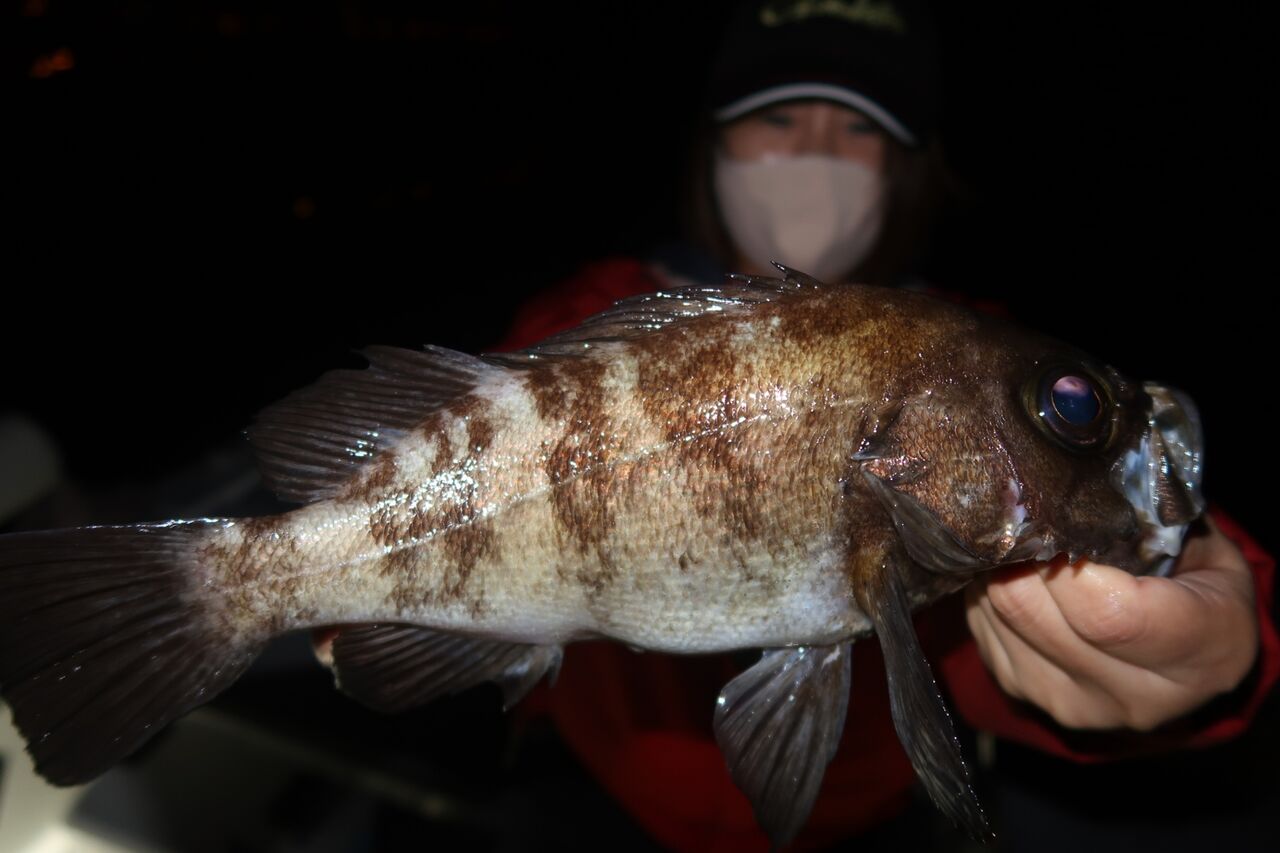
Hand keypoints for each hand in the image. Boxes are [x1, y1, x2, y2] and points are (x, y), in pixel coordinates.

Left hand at [965, 517, 1258, 730]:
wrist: (1193, 667)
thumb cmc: (1203, 592)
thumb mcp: (1210, 554)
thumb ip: (1155, 527)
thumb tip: (1078, 484)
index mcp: (1198, 655)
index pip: (1107, 613)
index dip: (1065, 561)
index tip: (1056, 518)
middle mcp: (1131, 694)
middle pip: (1033, 611)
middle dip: (1016, 553)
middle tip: (1022, 513)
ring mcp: (1072, 702)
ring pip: (1000, 616)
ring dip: (995, 569)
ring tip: (1018, 540)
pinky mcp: (1026, 693)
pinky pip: (984, 629)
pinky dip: (988, 592)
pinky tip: (1012, 573)